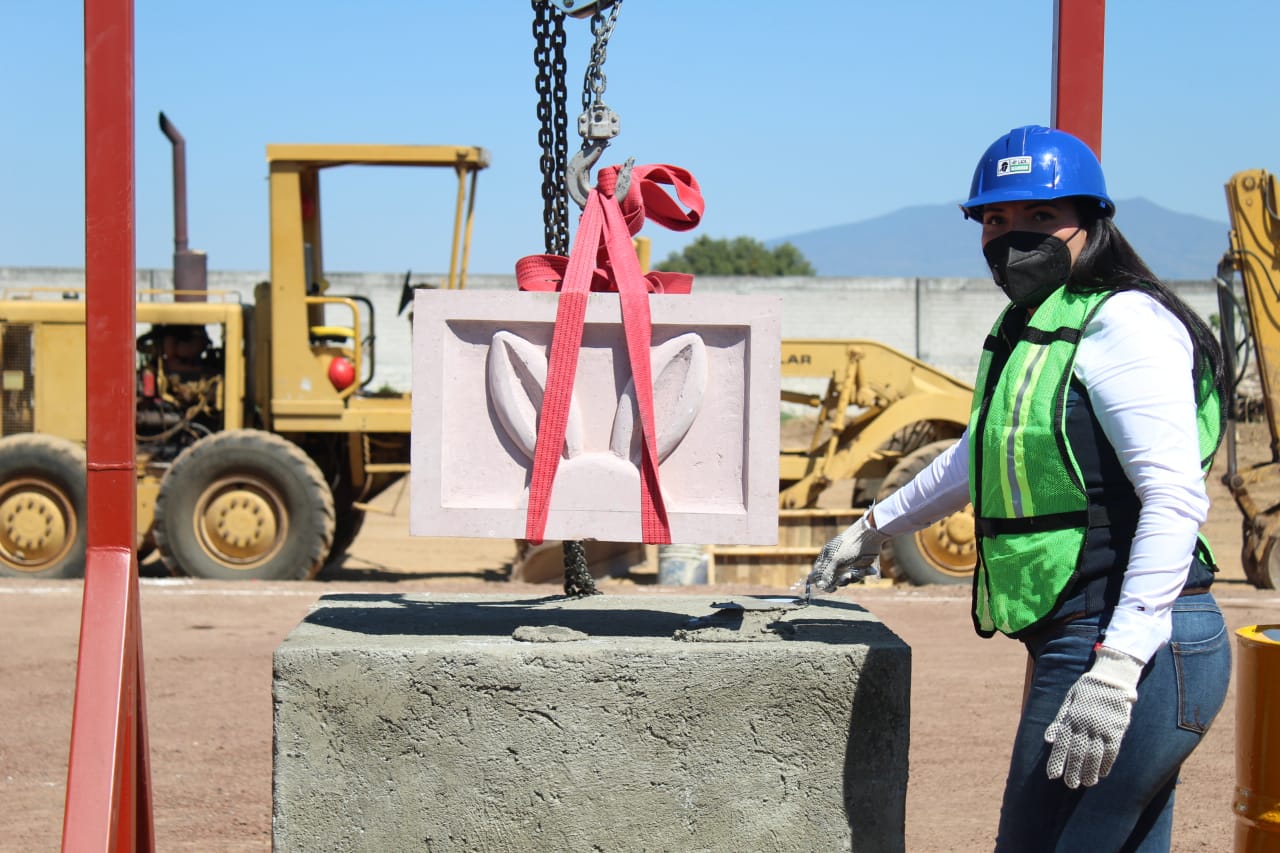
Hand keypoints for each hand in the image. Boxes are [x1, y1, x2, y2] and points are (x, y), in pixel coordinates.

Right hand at [806, 514, 887, 592]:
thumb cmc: (849, 546)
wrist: (869, 537)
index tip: (831, 587)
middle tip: (847, 577)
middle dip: (840, 580)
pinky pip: (856, 576)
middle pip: (832, 579)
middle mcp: (835, 561)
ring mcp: (846, 564)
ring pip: (845, 579)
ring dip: (852, 577)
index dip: (822, 582)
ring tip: (857, 571)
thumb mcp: (835, 560)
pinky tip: (866, 568)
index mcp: (826, 556)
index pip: (818, 573)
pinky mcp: (858, 566)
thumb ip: (826, 574)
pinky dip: (861, 574)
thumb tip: (819, 586)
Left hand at [1044, 645, 1144, 787]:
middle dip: (1072, 770)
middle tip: (1070, 784)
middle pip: (1078, 753)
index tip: (1052, 775)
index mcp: (1071, 719)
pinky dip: (1106, 764)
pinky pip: (1111, 751)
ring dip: (1089, 771)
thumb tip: (1049, 739)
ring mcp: (1101, 729)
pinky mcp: (1116, 730)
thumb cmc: (1086, 690)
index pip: (1062, 745)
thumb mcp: (1069, 701)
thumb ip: (1059, 721)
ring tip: (1086, 783)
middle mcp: (1085, 726)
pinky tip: (1102, 773)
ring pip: (1094, 755)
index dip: (1058, 761)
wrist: (1111, 679)